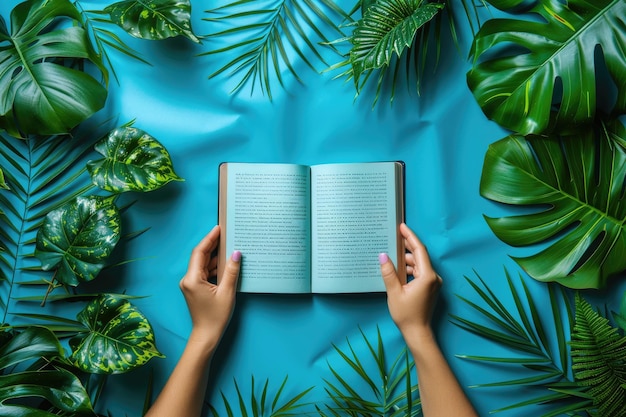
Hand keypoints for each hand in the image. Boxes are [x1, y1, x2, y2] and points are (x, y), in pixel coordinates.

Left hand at [178, 225, 240, 350]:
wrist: (206, 336)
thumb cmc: (216, 317)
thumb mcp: (227, 293)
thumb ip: (231, 271)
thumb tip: (236, 253)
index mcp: (192, 279)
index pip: (200, 252)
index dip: (209, 239)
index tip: (218, 228)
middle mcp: (188, 279)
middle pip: (200, 256)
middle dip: (212, 245)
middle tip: (225, 234)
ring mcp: (190, 284)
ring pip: (202, 264)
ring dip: (214, 256)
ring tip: (228, 246)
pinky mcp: (195, 288)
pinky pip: (204, 272)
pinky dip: (214, 266)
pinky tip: (225, 263)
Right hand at [379, 223, 441, 338]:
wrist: (418, 333)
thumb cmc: (406, 315)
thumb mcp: (394, 293)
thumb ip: (389, 273)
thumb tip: (383, 255)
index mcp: (427, 276)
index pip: (419, 250)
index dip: (410, 237)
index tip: (402, 227)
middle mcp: (434, 277)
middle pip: (420, 256)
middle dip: (407, 246)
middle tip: (395, 236)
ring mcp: (433, 283)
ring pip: (420, 264)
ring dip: (407, 259)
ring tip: (393, 253)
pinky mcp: (430, 287)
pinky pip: (420, 272)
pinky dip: (410, 268)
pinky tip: (399, 268)